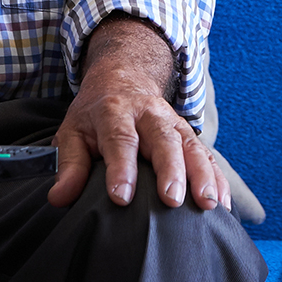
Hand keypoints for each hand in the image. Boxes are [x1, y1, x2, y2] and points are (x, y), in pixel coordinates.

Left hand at [49, 59, 229, 214]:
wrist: (123, 77)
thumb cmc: (95, 114)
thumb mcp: (73, 130)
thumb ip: (69, 164)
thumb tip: (58, 198)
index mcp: (115, 111)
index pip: (119, 138)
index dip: (121, 167)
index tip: (121, 197)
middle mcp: (148, 114)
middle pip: (162, 139)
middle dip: (169, 169)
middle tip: (172, 200)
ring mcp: (172, 123)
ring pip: (190, 145)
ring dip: (201, 174)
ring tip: (208, 204)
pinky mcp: (188, 135)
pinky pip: (207, 155)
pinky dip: (217, 178)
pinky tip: (222, 204)